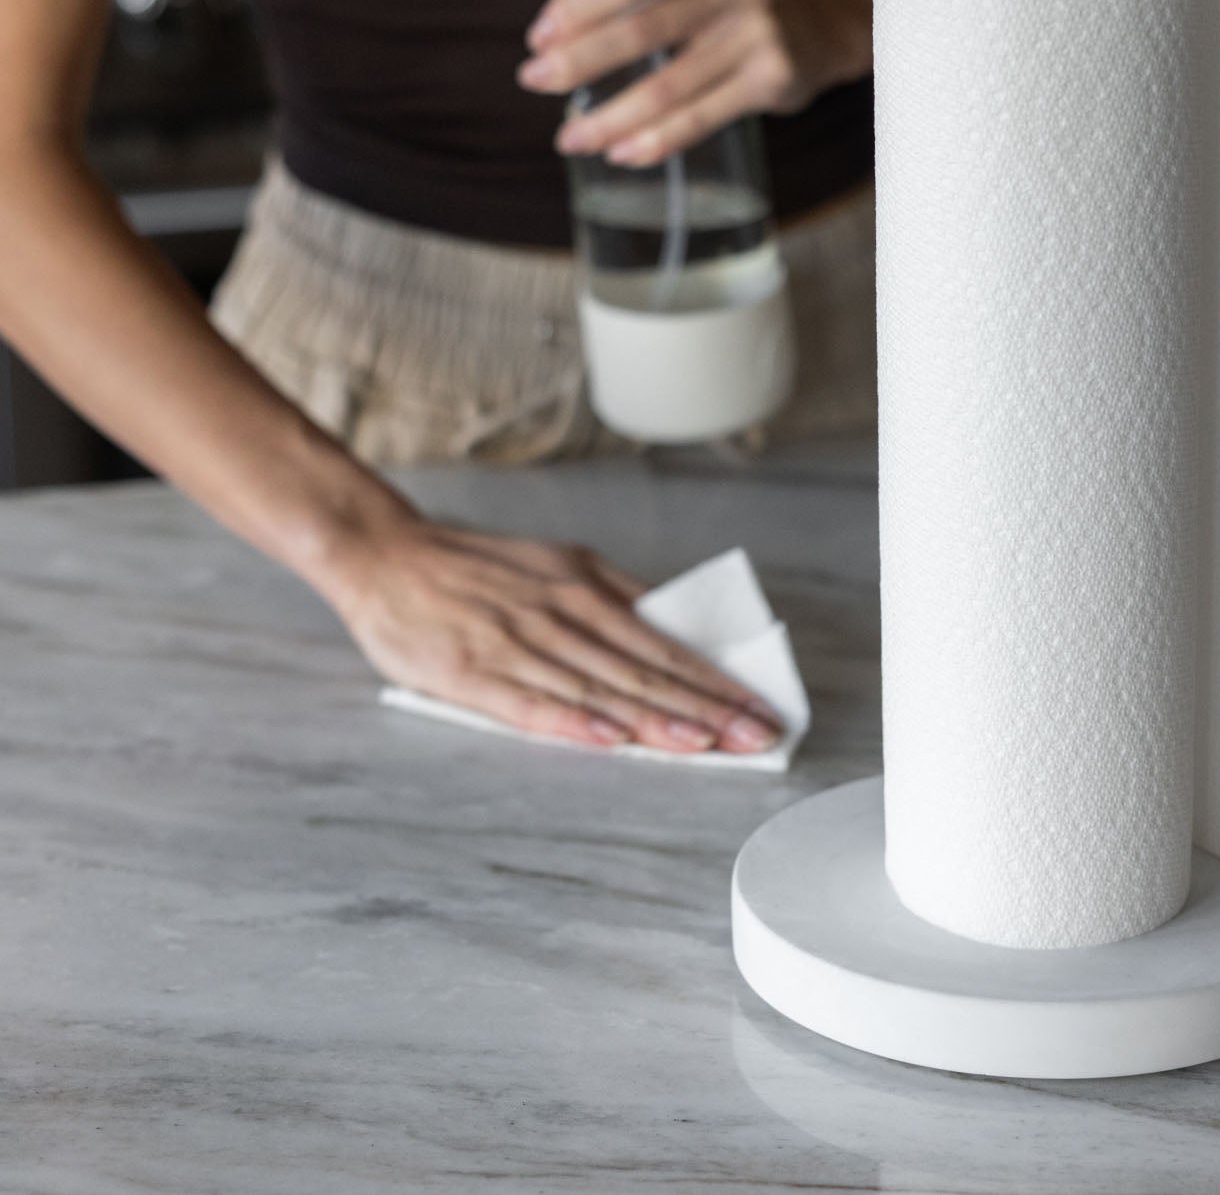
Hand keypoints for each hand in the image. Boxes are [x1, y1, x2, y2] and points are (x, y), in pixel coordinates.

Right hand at [320, 511, 781, 754]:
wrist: (382, 554)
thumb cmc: (476, 567)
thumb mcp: (556, 563)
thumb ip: (612, 596)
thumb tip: (675, 628)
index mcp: (581, 584)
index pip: (662, 641)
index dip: (713, 679)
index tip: (757, 707)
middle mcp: (556, 612)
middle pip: (641, 668)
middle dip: (704, 706)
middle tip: (754, 737)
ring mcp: (513, 643)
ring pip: (596, 688)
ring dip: (653, 719)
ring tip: (703, 745)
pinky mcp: (469, 672)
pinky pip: (529, 703)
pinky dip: (572, 723)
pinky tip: (610, 742)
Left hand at [517, 0, 870, 165]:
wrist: (821, 24)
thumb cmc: (730, 3)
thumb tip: (554, 25)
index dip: (579, 6)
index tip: (537, 36)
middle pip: (643, 30)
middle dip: (579, 61)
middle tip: (532, 82)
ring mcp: (756, 33)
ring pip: (669, 86)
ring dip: (611, 117)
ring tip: (571, 138)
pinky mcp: (771, 79)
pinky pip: (702, 117)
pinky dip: (657, 141)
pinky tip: (621, 154)